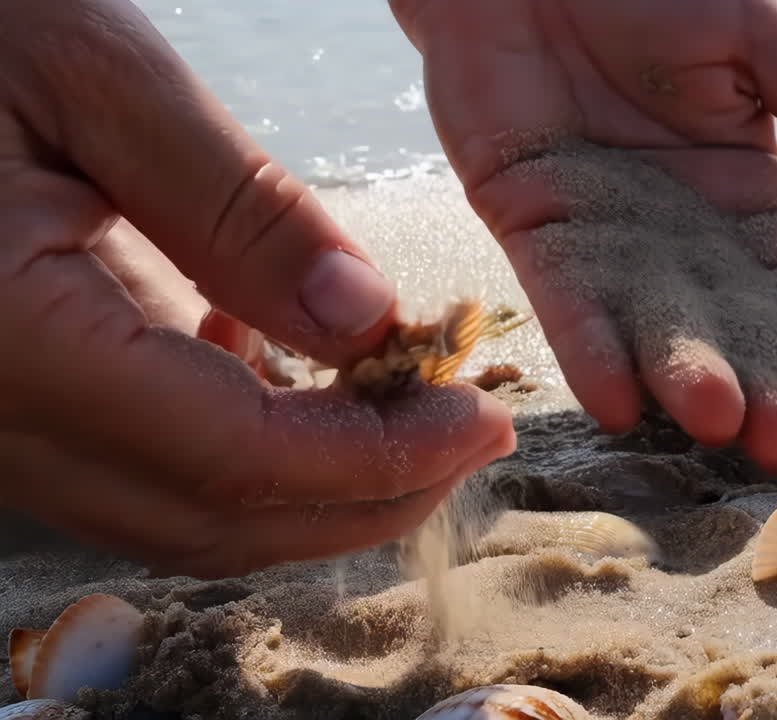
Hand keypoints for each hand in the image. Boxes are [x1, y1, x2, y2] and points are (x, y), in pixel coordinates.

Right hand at [0, 0, 514, 577]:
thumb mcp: (93, 75)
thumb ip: (236, 208)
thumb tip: (368, 321)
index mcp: (8, 340)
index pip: (236, 456)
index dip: (377, 457)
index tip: (477, 418)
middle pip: (217, 521)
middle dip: (366, 495)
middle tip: (466, 430)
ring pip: (181, 514)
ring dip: (311, 484)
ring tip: (405, 405)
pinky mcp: (4, 405)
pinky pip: (139, 469)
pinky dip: (241, 448)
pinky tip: (283, 367)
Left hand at [391, 0, 776, 472]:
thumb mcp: (756, 39)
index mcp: (744, 196)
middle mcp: (678, 233)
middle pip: (725, 326)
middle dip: (755, 387)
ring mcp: (605, 236)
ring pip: (647, 322)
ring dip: (677, 377)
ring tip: (710, 425)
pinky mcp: (531, 225)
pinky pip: (562, 295)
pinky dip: (587, 343)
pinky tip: (612, 396)